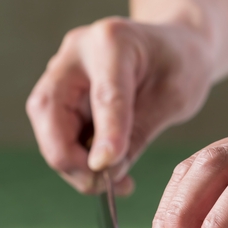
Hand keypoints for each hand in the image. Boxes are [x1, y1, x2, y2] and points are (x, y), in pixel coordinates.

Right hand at [26, 17, 211, 194]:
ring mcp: (63, 71)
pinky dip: (76, 158)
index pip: (104, 94)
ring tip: (109, 183)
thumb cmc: (180, 66)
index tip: (106, 170)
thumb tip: (104, 170)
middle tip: (101, 185)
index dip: (104, 135)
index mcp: (113, 41)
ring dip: (71, 163)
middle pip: (48, 109)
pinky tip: (106, 171)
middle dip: (68, 157)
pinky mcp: (61, 92)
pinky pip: (56, 131)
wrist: (176, 46)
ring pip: (46, 125)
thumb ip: (138, 132)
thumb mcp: (174, 99)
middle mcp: (77, 52)